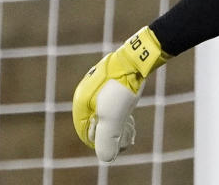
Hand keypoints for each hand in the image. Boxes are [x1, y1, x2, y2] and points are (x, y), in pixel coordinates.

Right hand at [72, 26, 168, 160]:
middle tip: (125, 139)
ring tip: (129, 129)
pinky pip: (111, 101)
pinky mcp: (110, 80)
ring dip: (115, 123)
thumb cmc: (122, 87)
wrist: (137, 59)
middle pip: (94, 121)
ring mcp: (97, 85)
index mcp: (81, 101)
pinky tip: (129, 114)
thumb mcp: (114, 117)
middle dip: (109, 133)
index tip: (117, 145)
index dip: (99, 142)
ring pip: (104, 111)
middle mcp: (85, 93)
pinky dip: (119, 111)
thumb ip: (107, 138)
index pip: (84, 130)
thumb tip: (106, 158)